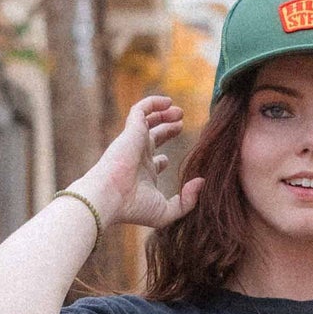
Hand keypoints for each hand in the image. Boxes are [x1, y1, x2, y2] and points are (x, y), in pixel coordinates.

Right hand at [77, 95, 201, 230]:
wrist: (109, 196)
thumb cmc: (134, 207)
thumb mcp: (166, 212)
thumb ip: (186, 201)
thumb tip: (202, 182)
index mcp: (145, 176)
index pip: (155, 163)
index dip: (164, 160)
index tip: (180, 159)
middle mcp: (139, 157)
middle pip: (154, 138)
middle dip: (167, 129)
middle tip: (181, 123)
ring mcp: (135, 142)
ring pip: (148, 121)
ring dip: (163, 114)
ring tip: (179, 111)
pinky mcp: (131, 130)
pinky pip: (141, 109)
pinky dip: (153, 102)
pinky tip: (168, 101)